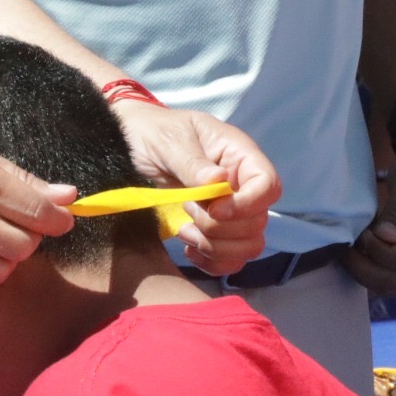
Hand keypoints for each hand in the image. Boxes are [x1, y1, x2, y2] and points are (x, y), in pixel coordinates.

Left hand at [107, 100, 278, 276]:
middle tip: (187, 209)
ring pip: (248, 245)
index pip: (268, 186)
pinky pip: (230, 258)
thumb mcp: (169, 141)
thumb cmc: (152, 134)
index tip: (214, 210)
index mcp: (238, 156)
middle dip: (221, 227)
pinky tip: (188, 248)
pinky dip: (212, 261)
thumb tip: (219, 181)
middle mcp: (241, 187)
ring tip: (184, 231)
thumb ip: (192, 162)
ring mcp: (230, 212)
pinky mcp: (215, 231)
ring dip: (216, 247)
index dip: (248, 204)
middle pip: (258, 222)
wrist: (128, 148)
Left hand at [347, 105, 395, 295]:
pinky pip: (390, 271)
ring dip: (365, 270)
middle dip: (367, 268)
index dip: (381, 253)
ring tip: (347, 248)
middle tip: (344, 246)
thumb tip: (384, 238)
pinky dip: (369, 265)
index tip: (364, 232)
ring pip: (392, 282)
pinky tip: (355, 248)